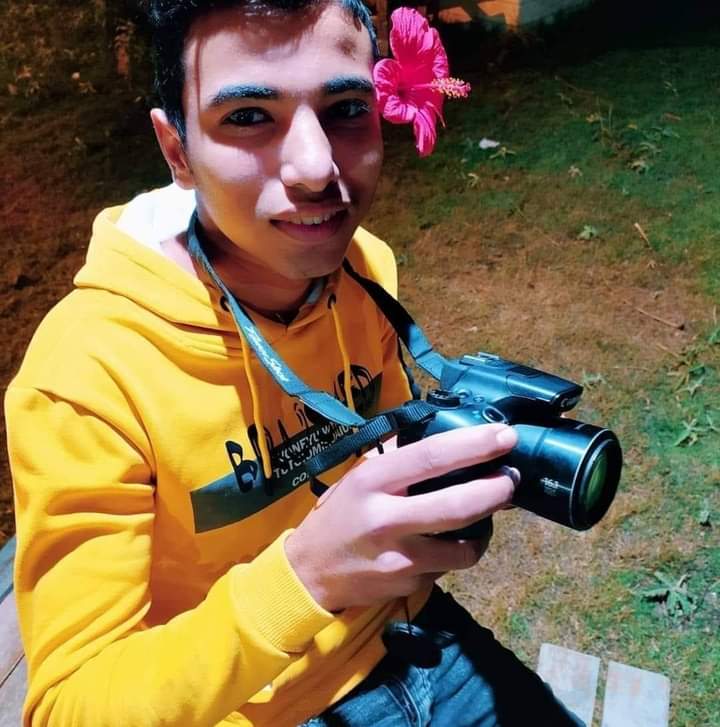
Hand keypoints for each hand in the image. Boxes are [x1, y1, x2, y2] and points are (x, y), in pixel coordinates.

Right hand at [285, 423, 516, 612]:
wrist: (310, 572)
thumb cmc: (339, 514)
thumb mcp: (358, 476)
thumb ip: (394, 456)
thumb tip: (439, 432)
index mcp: (372, 482)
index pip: (430, 458)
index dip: (473, 446)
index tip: (504, 436)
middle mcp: (386, 519)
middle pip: (457, 505)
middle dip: (496, 489)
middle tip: (512, 477)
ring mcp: (399, 558)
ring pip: (464, 546)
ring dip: (486, 526)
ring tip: (488, 510)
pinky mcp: (408, 585)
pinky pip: (449, 566)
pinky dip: (459, 550)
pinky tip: (454, 539)